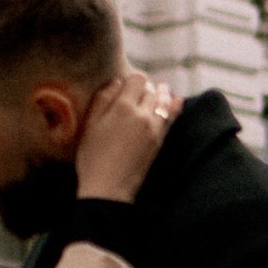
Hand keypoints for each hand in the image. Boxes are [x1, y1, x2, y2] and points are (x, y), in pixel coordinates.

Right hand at [76, 69, 175, 203]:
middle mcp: (142, 113)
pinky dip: (175, 106)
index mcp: (122, 107)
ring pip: (163, 100)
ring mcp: (154, 127)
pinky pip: (172, 116)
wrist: (109, 188)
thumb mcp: (90, 125)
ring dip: (160, 93)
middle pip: (151, 89)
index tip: (126, 86)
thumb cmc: (93, 158)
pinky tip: (177, 99)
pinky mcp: (160, 140)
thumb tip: (116, 81)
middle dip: (145, 87)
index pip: (137, 79)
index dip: (132, 79)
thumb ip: (102, 99)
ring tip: (158, 90)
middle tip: (137, 92)